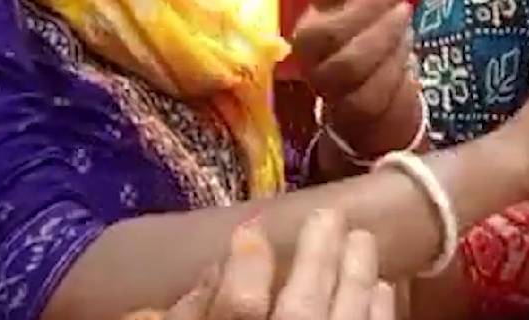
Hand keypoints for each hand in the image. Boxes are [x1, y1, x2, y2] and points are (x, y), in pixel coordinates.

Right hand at [125, 210, 393, 319]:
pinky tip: (380, 288)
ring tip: (360, 240)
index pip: (238, 309)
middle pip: (303, 313)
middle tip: (329, 218)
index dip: (244, 269)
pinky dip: (378, 316)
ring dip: (356, 280)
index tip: (248, 237)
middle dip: (318, 260)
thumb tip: (148, 303)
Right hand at [292, 0, 423, 162]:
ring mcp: (334, 95)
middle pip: (341, 49)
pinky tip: (408, 57)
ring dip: (388, 45)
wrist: (362, 94)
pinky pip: (379, 96)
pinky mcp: (358, 115)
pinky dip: (397, 73)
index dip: (362, 6)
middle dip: (378, 22)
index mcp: (306, 36)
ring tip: (407, 27)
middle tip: (405, 6)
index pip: (325, 25)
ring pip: (356, 72)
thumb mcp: (342, 5)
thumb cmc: (353, 40)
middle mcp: (313, 67)